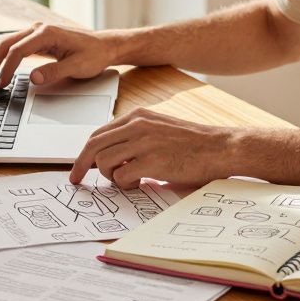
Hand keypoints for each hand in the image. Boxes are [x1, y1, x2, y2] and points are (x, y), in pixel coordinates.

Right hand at [0, 22, 118, 89]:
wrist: (105, 45)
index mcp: (47, 33)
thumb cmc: (94, 55)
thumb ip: (55, 72)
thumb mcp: (77, 67)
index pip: (17, 50)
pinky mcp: (37, 37)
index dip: (6, 69)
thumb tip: (33, 78)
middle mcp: (38, 28)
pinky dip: (2, 55)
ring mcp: (36, 31)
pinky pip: (13, 44)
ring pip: (6, 41)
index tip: (0, 85)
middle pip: (5, 43)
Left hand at [70, 107, 239, 189]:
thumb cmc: (195, 144)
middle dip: (80, 165)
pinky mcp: (152, 161)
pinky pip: (121, 176)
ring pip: (103, 162)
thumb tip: (113, 159)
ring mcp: (144, 142)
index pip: (98, 133)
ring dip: (110, 176)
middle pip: (93, 145)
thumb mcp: (160, 130)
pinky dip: (125, 184)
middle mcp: (137, 125)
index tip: (79, 166)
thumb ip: (136, 138)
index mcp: (138, 116)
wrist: (221, 148)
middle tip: (77, 180)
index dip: (84, 152)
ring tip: (129, 179)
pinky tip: (140, 183)